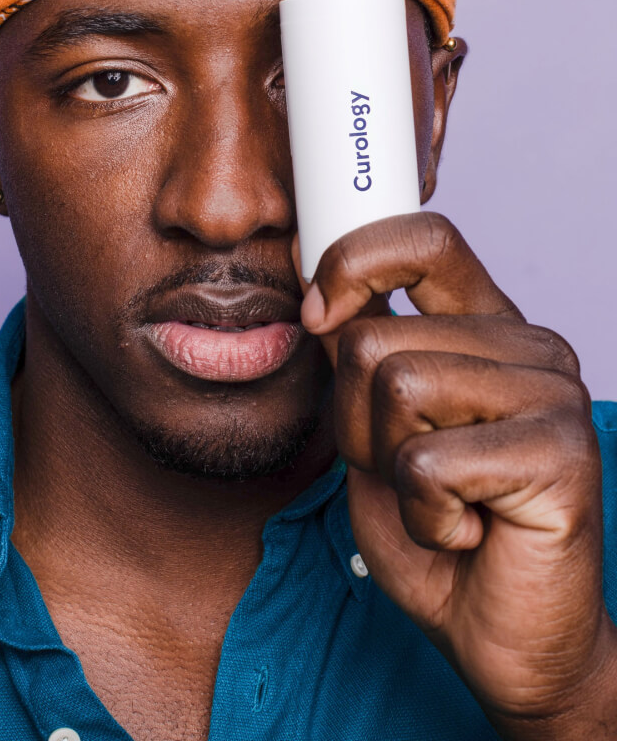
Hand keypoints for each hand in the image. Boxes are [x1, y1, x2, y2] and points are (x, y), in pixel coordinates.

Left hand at [299, 212, 616, 738]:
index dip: (355, 260)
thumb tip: (316, 295)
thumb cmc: (438, 534)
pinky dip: (423, 512)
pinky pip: (428, 461)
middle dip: (357, 423)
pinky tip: (465, 530)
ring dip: (390, 466)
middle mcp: (529, 347)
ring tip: (440, 500)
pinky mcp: (560, 452)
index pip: (426, 239)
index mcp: (487, 329)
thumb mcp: (376, 435)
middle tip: (410, 474)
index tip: (317, 312)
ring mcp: (553, 393)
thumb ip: (360, 362)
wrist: (501, 638)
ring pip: (397, 385)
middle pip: (376, 338)